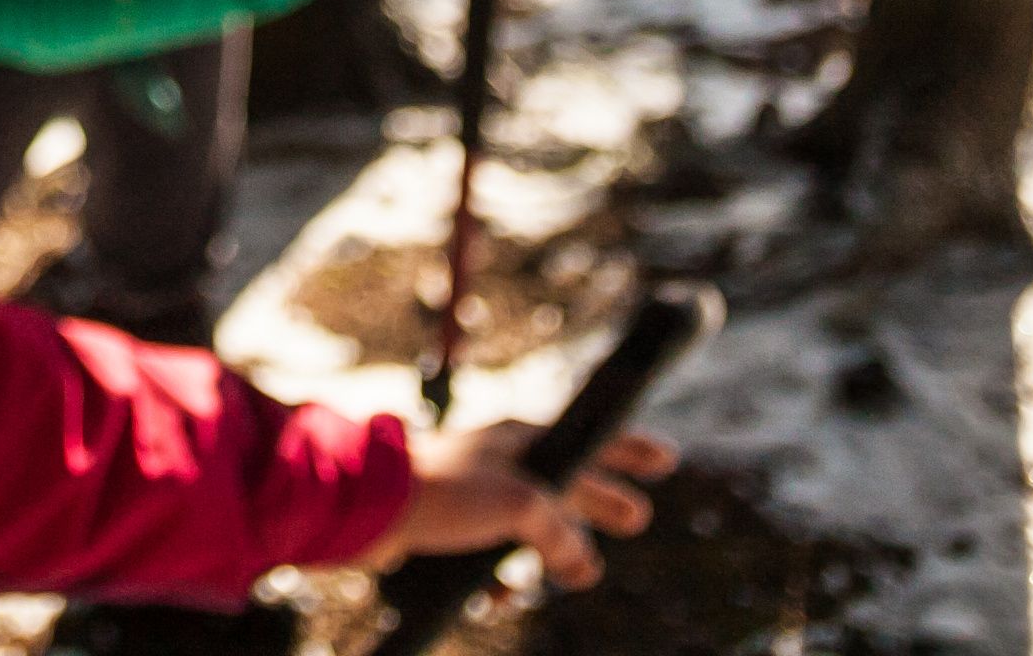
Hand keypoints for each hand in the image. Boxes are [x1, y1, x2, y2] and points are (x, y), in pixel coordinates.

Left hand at [367, 421, 673, 591]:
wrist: (367, 506)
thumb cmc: (442, 490)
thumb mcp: (518, 503)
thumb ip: (559, 533)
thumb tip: (582, 565)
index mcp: (519, 437)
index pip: (589, 440)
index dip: (629, 451)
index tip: (664, 459)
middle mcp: (500, 458)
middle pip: (567, 483)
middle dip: (600, 504)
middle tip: (634, 520)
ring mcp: (475, 490)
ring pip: (529, 522)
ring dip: (552, 550)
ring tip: (578, 573)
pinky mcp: (450, 523)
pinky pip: (491, 549)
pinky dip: (503, 571)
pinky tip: (503, 594)